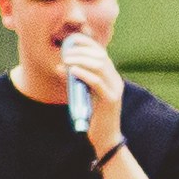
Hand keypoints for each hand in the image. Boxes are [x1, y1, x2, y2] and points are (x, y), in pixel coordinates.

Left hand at [63, 33, 124, 153]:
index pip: (102, 53)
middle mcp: (116, 80)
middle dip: (82, 51)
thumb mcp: (85, 94)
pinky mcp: (111, 100)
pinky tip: (71, 71)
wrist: (106, 139)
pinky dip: (83, 74)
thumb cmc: (94, 117)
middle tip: (65, 52)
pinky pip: (97, 82)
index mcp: (112, 77)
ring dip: (81, 60)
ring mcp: (115, 89)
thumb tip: (62, 66)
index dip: (88, 43)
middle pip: (101, 56)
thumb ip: (78, 81)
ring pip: (99, 66)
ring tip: (66, 60)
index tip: (71, 39)